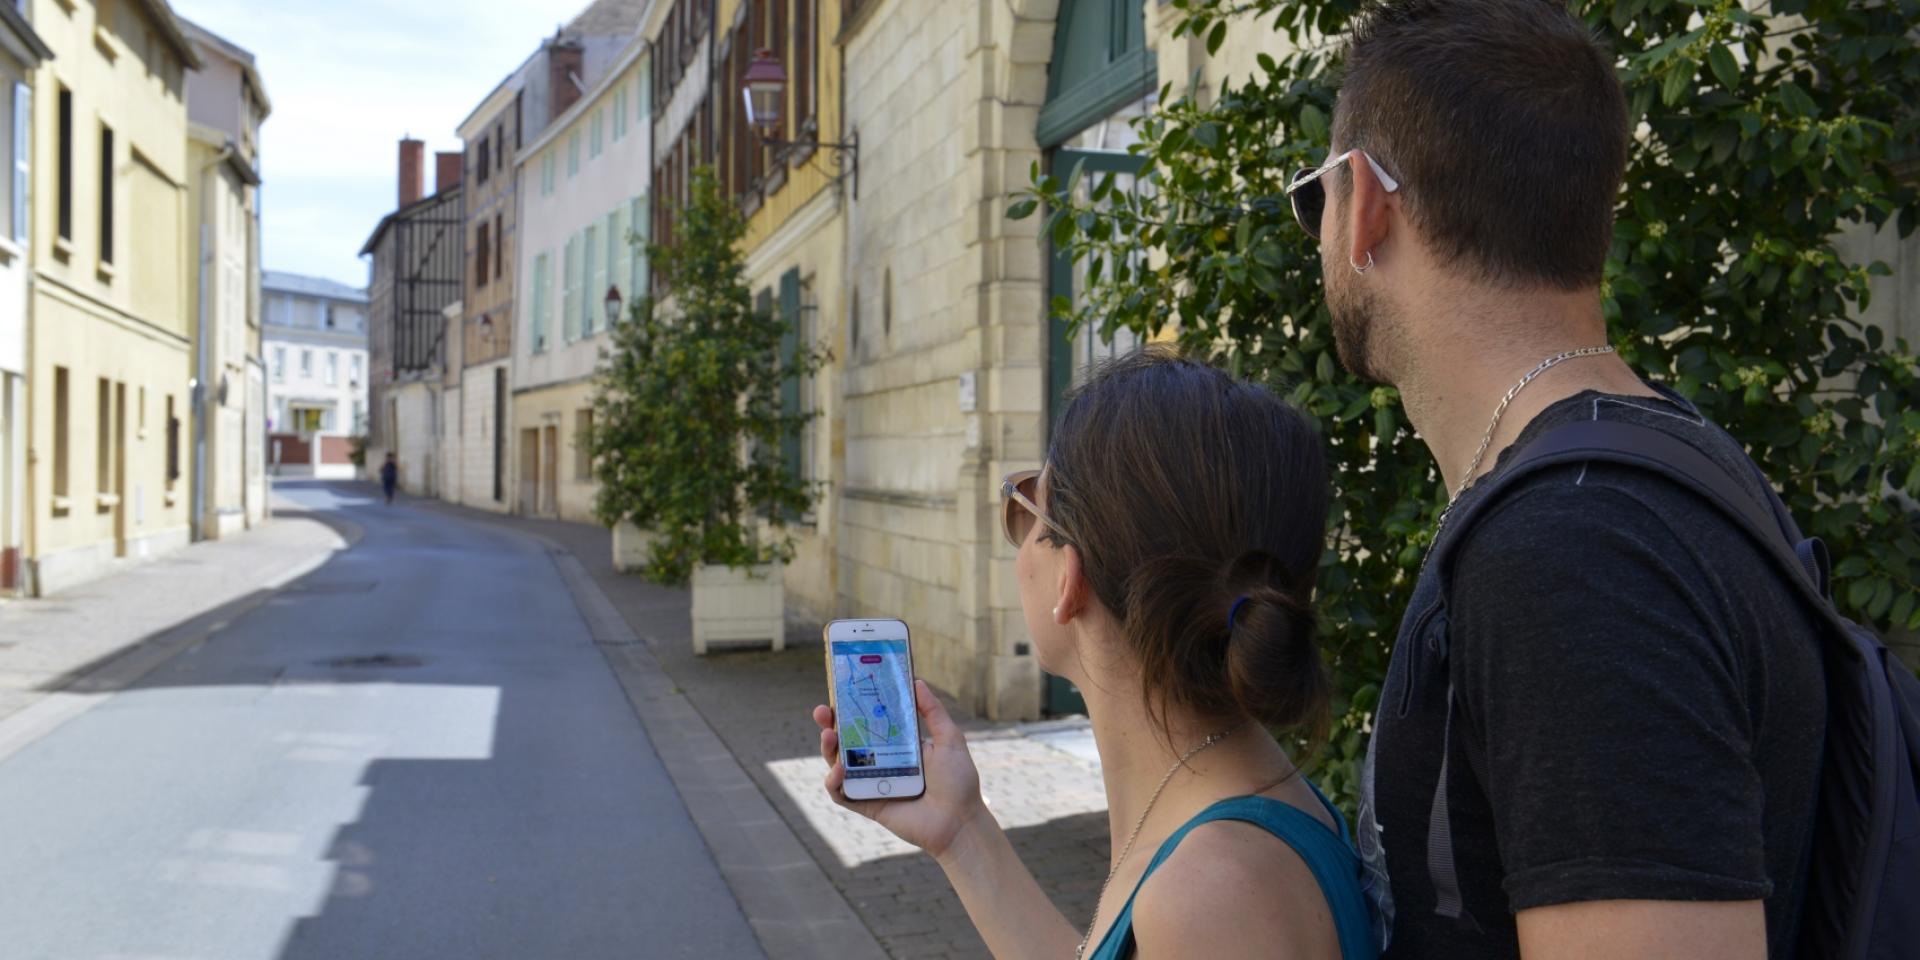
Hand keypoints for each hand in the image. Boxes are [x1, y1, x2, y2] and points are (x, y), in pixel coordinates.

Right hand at [813, 678, 986, 858]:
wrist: (960, 821)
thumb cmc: (958, 781)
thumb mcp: (949, 739)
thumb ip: (933, 711)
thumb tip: (917, 682)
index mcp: (897, 745)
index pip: (868, 722)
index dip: (851, 709)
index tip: (840, 691)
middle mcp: (880, 762)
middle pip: (846, 741)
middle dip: (829, 725)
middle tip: (822, 711)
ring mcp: (871, 784)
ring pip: (838, 765)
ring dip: (828, 750)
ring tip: (828, 736)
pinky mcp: (867, 805)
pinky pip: (841, 794)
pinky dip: (834, 782)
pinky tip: (840, 770)